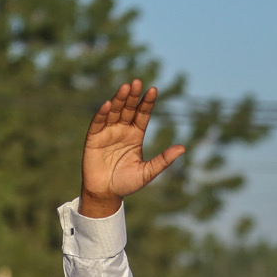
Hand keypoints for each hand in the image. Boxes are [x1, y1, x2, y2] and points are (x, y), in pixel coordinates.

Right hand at [79, 79, 184, 217]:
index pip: (142, 114)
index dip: (147, 102)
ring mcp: (107, 132)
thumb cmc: (127, 183)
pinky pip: (98, 123)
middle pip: (128, 109)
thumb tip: (183, 148)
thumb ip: (163, 160)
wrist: (106, 194)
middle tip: (138, 82)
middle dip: (133, 96)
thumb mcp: (148, 172)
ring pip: (114, 112)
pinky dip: (102, 113)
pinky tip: (107, 104)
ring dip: (119, 99)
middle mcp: (122, 130)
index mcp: (135, 135)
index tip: (153, 90)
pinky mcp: (93, 138)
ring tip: (125, 87)